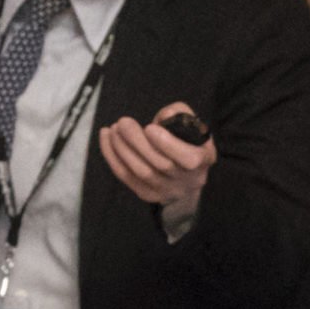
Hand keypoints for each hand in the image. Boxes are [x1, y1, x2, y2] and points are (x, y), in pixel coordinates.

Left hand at [101, 103, 216, 218]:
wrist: (185, 175)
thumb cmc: (186, 140)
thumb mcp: (191, 123)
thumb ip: (179, 113)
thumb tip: (163, 116)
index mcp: (203, 160)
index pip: (188, 159)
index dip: (166, 144)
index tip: (149, 127)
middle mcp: (188, 180)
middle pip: (160, 165)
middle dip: (137, 142)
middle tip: (123, 122)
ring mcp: (167, 190)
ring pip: (140, 172)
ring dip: (122, 148)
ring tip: (113, 129)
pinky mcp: (148, 194)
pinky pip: (126, 177)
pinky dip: (112, 156)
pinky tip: (106, 137)